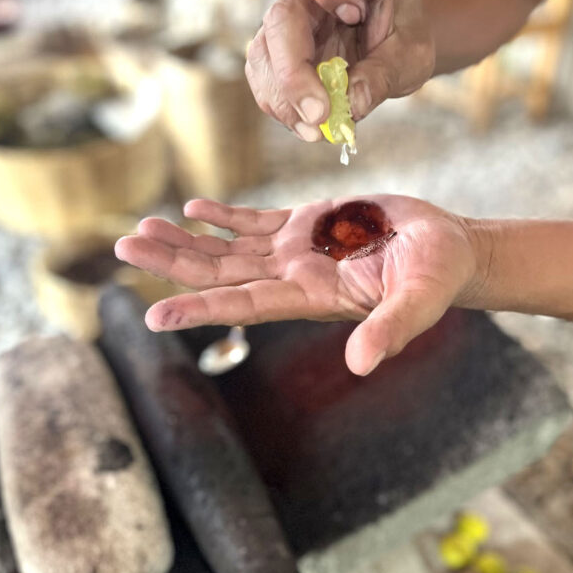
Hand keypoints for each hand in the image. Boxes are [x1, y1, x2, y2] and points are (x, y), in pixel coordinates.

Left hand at [115, 195, 481, 375]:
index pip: (245, 305)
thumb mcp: (419, 300)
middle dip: (173, 264)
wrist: (449, 249)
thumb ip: (390, 329)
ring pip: (229, 248)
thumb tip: (360, 363)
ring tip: (141, 228)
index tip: (153, 316)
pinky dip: (223, 217)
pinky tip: (193, 209)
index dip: (199, 309)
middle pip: (221, 274)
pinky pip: (255, 222)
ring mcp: (297, 251)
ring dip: (185, 240)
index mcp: (311, 295)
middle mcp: (293, 276)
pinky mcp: (308, 225)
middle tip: (123, 247)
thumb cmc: (439, 275)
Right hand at [245, 0, 434, 141]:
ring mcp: (287, 21)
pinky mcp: (277, 54)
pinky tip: (310, 128)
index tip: (352, 11)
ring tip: (318, 131)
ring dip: (285, 100)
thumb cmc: (405, 33)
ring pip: (264, 56)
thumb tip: (351, 105)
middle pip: (282, 19)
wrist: (396, 41)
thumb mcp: (413, 52)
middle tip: (320, 115)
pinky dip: (284, 110)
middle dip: (295, 73)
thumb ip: (386, 72)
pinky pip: (265, 81)